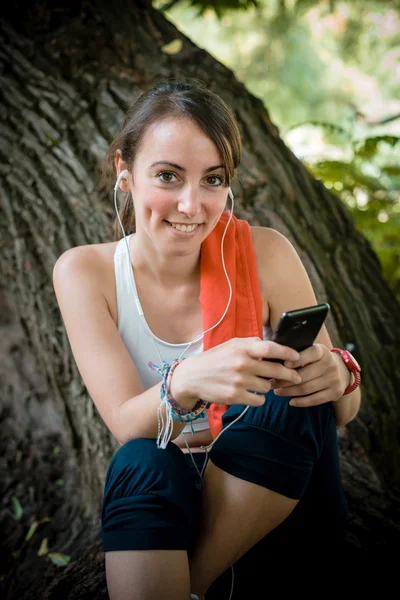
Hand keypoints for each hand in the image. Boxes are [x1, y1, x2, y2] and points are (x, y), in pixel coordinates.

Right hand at [170, 337, 301, 407]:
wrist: (192, 377)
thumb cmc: (215, 359)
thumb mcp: (231, 344)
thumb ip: (251, 343)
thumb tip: (273, 346)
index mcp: (242, 348)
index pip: (271, 348)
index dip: (287, 353)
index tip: (297, 358)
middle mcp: (242, 363)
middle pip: (275, 370)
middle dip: (289, 375)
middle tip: (295, 377)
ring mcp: (239, 381)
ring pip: (268, 386)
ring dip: (268, 386)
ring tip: (261, 383)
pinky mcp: (235, 396)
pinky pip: (259, 400)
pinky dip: (259, 398)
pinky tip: (253, 394)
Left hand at [271, 343, 350, 406]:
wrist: (342, 370)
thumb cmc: (317, 360)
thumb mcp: (311, 351)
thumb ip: (297, 353)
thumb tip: (273, 358)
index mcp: (322, 351)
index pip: (309, 353)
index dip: (296, 360)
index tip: (282, 365)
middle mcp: (330, 364)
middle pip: (303, 375)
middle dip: (284, 380)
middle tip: (271, 383)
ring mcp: (334, 379)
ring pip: (306, 388)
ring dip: (289, 392)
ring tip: (277, 391)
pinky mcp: (335, 393)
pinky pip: (315, 400)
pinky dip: (301, 402)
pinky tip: (291, 402)